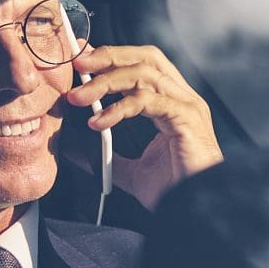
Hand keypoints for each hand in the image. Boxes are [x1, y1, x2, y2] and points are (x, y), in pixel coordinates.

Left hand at [63, 43, 222, 208]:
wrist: (195, 211)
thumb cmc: (174, 192)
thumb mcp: (131, 172)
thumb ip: (106, 156)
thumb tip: (73, 149)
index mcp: (173, 103)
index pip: (144, 64)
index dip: (113, 58)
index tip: (82, 65)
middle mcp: (183, 98)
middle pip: (146, 57)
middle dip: (110, 56)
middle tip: (78, 67)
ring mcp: (187, 106)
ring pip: (144, 74)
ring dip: (106, 82)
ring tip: (78, 98)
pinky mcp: (187, 118)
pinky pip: (147, 101)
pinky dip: (118, 108)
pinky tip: (98, 123)